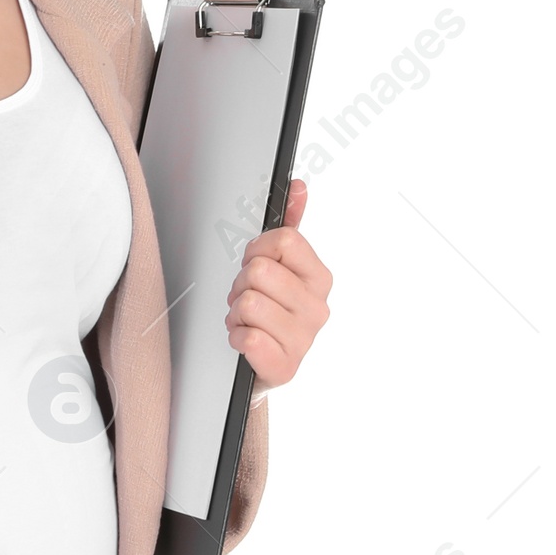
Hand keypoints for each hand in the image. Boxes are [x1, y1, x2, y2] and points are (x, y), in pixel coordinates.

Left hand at [225, 176, 330, 387]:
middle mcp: (318, 308)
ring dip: (236, 312)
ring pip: (248, 302)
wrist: (263, 363)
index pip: (284, 240)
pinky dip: (236, 338)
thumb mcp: (280, 266)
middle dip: (241, 283)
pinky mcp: (284, 367)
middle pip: (260, 271)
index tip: (256, 264)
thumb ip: (289, 224)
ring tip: (246, 320)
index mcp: (319, 278)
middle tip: (247, 297)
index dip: (258, 249)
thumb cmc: (269, 310)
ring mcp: (304, 340)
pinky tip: (246, 341)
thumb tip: (298, 187)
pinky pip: (247, 338)